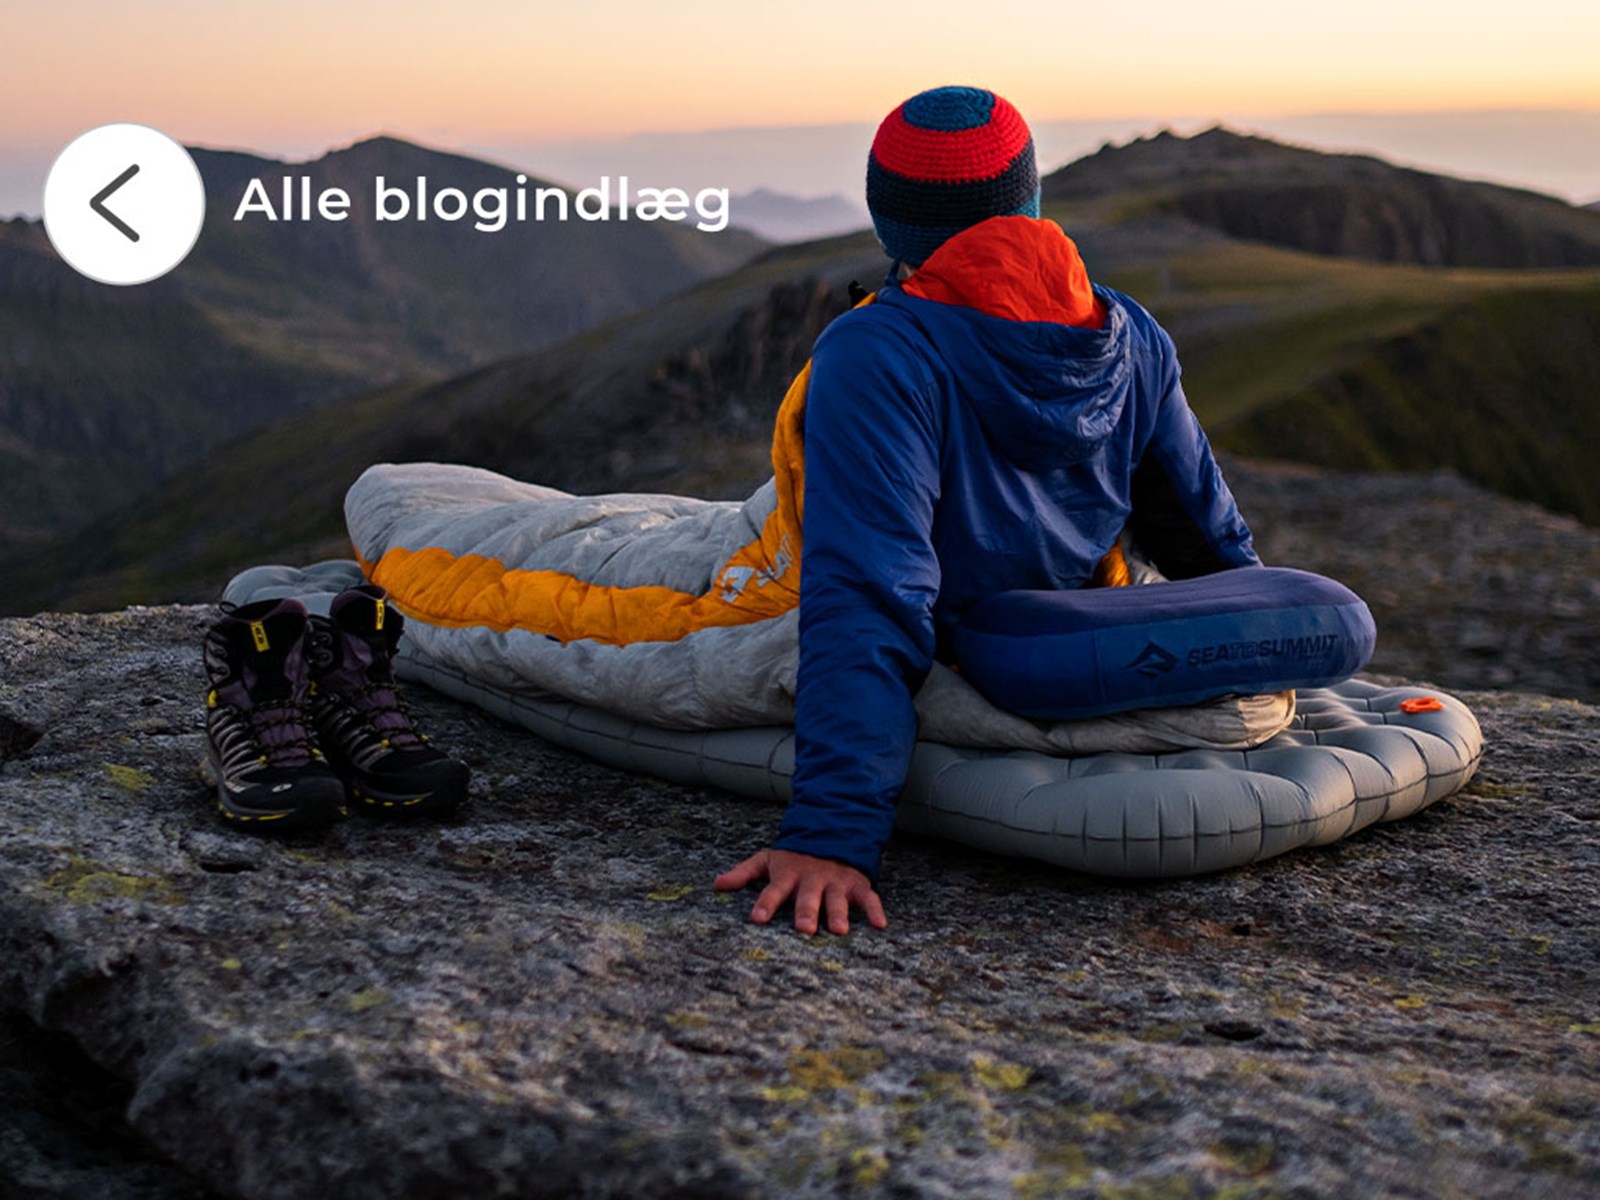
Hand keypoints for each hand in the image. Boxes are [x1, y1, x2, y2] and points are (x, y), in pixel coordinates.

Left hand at [714, 849, 887, 935]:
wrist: (831, 833)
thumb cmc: (794, 856)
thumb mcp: (768, 859)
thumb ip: (744, 873)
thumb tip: (717, 885)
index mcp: (788, 875)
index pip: (774, 890)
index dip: (765, 904)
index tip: (757, 919)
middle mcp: (812, 880)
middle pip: (808, 898)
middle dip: (806, 912)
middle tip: (804, 929)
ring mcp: (836, 883)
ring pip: (837, 900)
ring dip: (838, 914)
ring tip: (839, 930)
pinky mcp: (857, 885)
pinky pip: (869, 898)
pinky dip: (875, 911)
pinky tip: (880, 925)